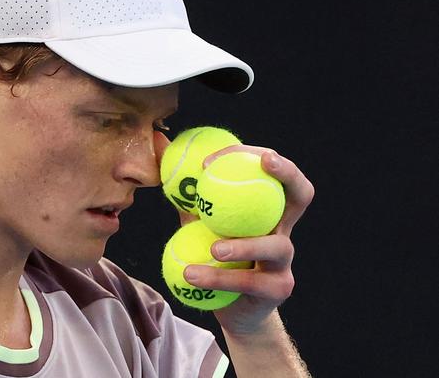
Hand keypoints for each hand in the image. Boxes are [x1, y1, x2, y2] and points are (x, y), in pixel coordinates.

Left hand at [154, 132, 313, 335]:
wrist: (232, 309)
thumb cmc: (216, 260)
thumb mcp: (199, 224)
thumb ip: (188, 196)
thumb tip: (162, 153)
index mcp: (266, 210)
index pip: (271, 171)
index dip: (252, 157)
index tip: (211, 160)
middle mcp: (282, 229)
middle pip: (301, 194)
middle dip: (287, 173)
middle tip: (264, 162)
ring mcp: (284, 260)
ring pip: (274, 245)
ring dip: (244, 245)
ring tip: (214, 250)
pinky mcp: (277, 288)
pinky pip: (248, 281)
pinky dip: (218, 279)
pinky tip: (191, 275)